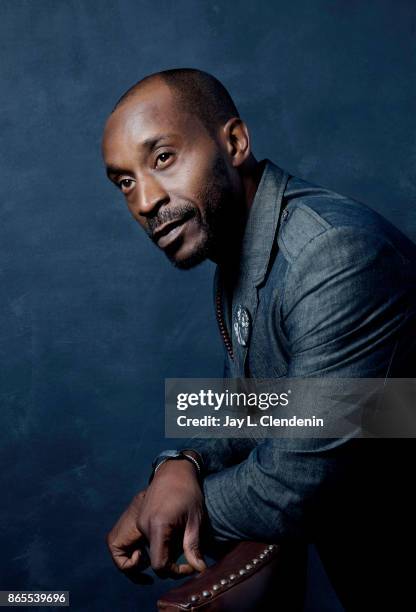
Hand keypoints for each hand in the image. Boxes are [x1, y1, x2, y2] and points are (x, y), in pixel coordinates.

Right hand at [106, 459, 206, 580]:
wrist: (174, 470)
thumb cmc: (188, 492)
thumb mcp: (194, 520)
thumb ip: (193, 546)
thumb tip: (200, 570)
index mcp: (157, 526)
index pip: (158, 564)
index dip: (174, 571)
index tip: (188, 565)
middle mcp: (143, 526)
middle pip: (155, 558)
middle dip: (172, 561)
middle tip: (189, 552)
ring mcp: (139, 522)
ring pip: (151, 549)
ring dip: (165, 550)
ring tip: (180, 537)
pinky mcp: (139, 519)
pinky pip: (148, 539)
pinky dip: (159, 541)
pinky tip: (173, 531)